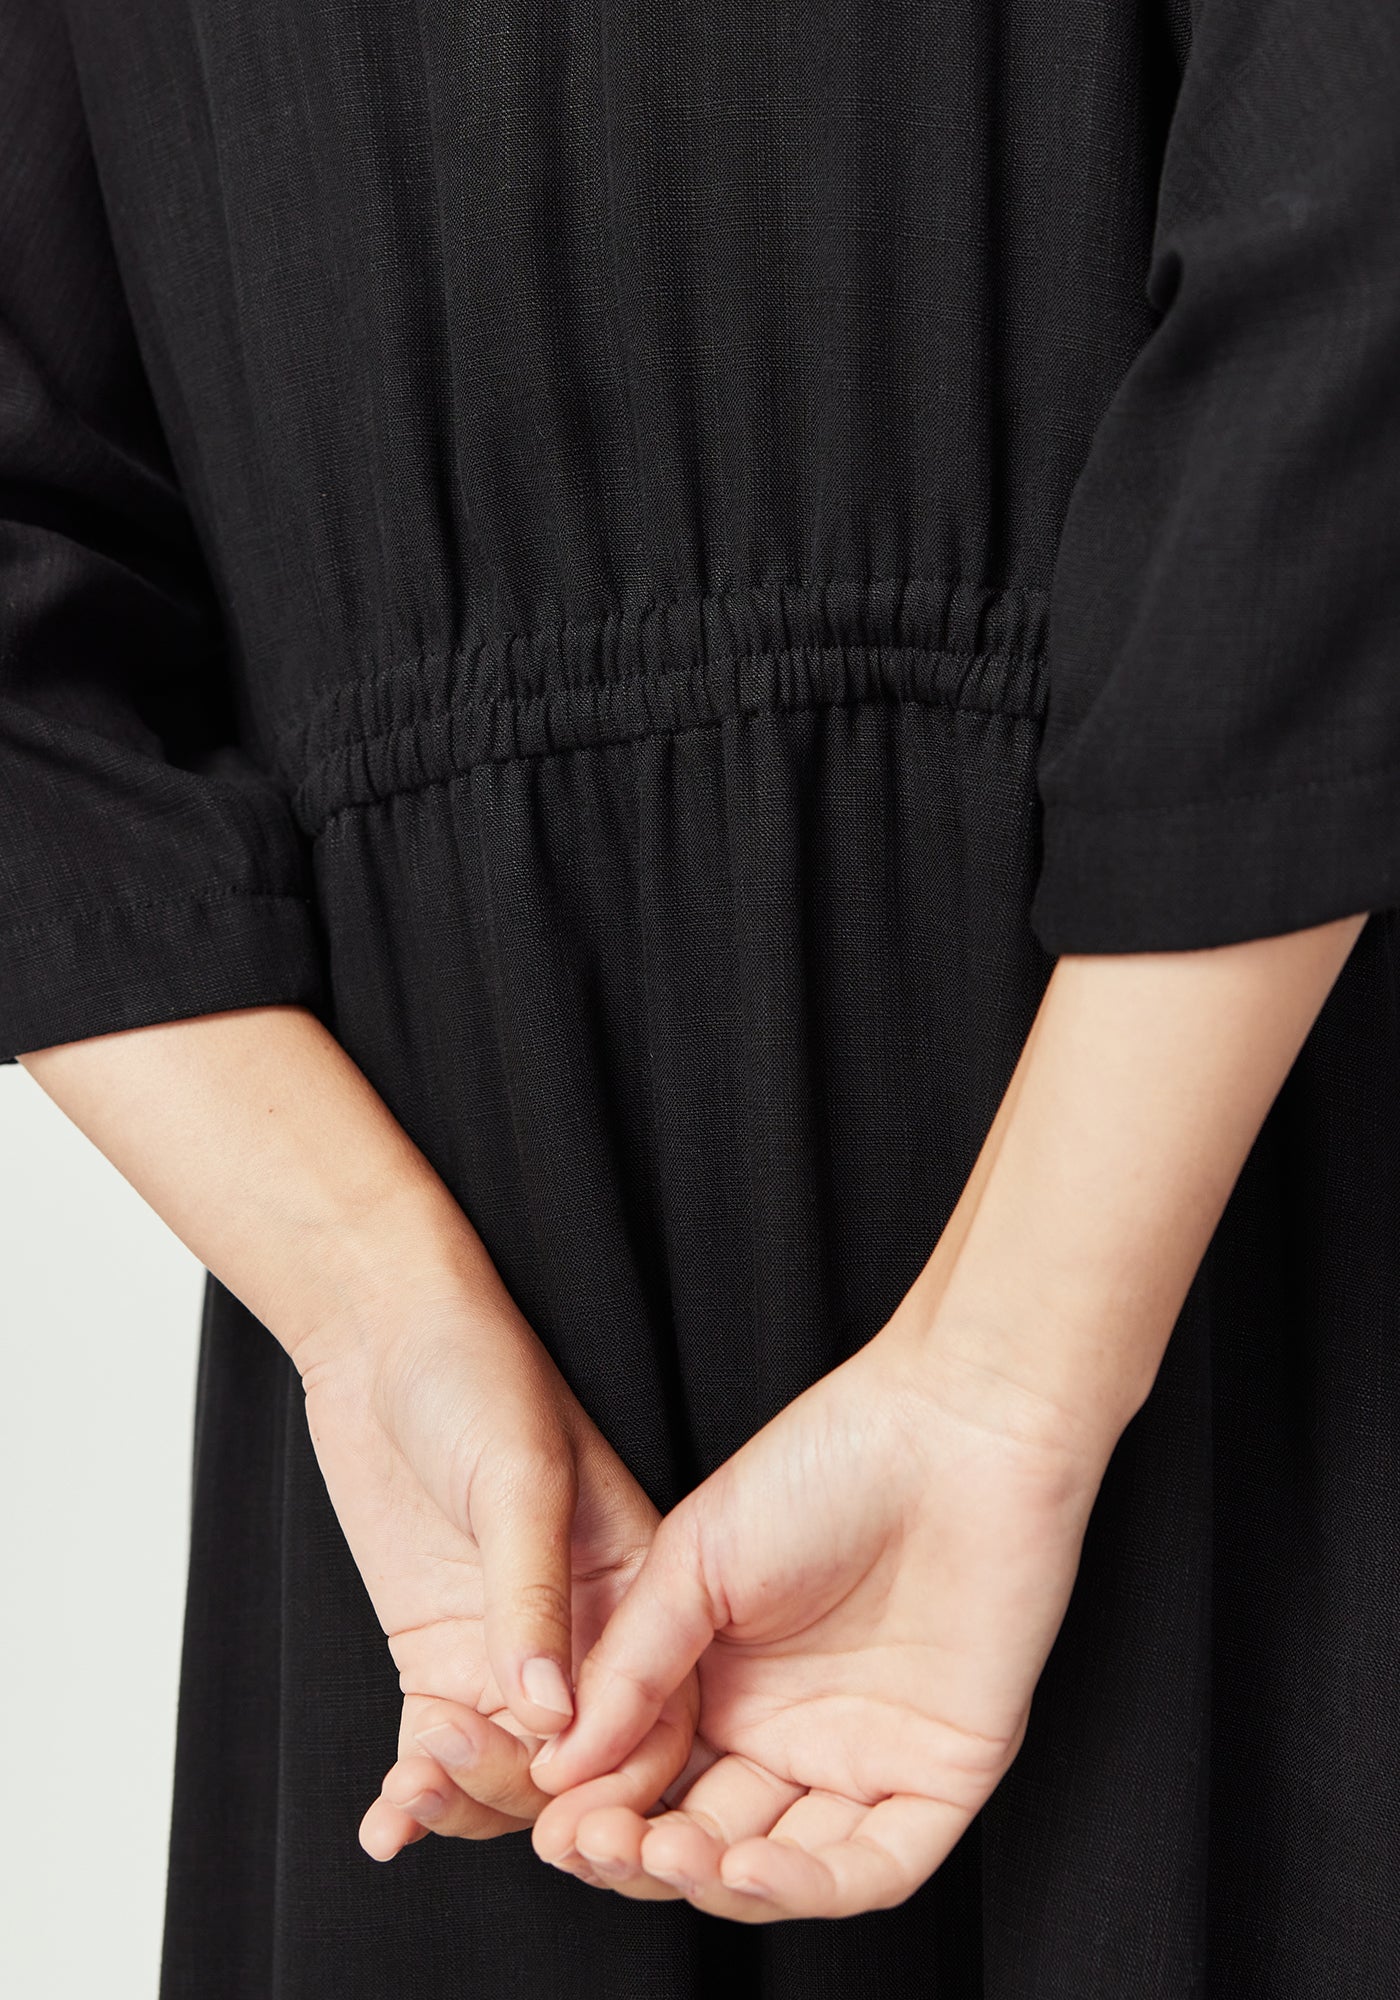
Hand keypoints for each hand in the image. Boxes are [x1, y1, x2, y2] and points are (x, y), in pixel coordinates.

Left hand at [292, 1285, 695, 1867]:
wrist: (382, 1335)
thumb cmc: (475, 1372)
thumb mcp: (519, 1477)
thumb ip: (533, 1595)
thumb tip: (549, 1720)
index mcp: (642, 1584)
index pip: (658, 1710)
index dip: (618, 1767)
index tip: (557, 1781)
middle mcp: (585, 1633)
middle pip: (578, 1763)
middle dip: (522, 1793)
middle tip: (455, 1765)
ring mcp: (509, 1650)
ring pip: (508, 1776)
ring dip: (462, 1798)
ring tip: (410, 1782)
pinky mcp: (440, 1657)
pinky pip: (438, 1752)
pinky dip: (415, 1797)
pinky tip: (387, 1824)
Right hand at [525, 1309, 1114, 1919]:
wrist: (951, 1430)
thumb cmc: (826, 1463)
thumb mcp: (694, 1558)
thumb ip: (628, 1665)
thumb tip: (555, 1762)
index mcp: (726, 1684)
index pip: (651, 1783)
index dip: (600, 1813)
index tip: (552, 1820)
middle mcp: (791, 1732)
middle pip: (705, 1839)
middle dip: (643, 1856)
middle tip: (591, 1844)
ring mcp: (866, 1758)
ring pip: (783, 1870)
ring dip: (716, 1882)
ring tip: (663, 1851)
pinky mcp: (941, 1775)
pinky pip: (876, 1865)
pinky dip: (810, 1884)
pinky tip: (746, 1862)